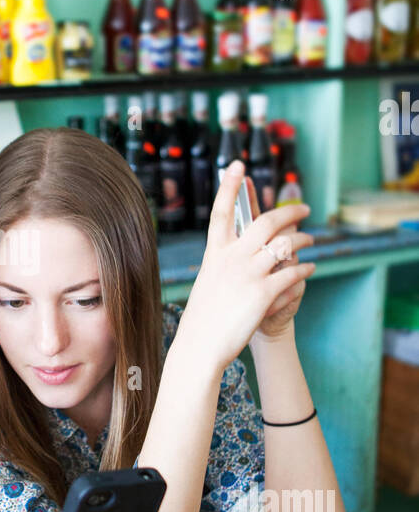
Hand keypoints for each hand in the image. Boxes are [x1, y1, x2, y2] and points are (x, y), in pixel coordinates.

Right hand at [180, 160, 315, 371]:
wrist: (200, 345)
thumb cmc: (203, 317)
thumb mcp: (209, 281)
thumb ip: (225, 262)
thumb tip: (242, 251)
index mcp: (215, 253)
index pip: (222, 211)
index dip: (229, 186)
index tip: (237, 166)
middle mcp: (231, 258)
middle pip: (266, 223)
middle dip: (289, 213)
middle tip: (304, 210)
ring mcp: (248, 274)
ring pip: (284, 246)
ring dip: (302, 241)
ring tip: (311, 242)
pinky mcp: (263, 294)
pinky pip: (292, 274)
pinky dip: (305, 269)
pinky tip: (310, 269)